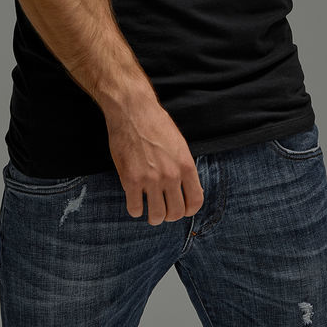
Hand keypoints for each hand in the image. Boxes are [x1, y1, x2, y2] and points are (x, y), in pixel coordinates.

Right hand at [105, 102, 204, 225]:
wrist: (132, 110)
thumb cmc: (156, 123)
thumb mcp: (179, 144)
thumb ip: (184, 167)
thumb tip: (189, 189)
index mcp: (186, 165)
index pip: (196, 201)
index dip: (189, 210)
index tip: (183, 209)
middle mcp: (171, 175)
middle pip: (176, 213)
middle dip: (169, 215)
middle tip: (163, 209)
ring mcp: (150, 179)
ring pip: (156, 216)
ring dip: (153, 217)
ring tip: (149, 209)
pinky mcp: (130, 180)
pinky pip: (135, 209)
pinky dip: (135, 209)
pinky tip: (134, 199)